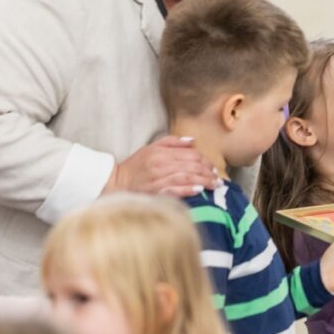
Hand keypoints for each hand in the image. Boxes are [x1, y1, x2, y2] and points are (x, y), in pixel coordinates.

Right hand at [104, 136, 218, 196]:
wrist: (115, 183)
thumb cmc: (135, 166)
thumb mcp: (151, 148)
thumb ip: (173, 142)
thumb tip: (193, 140)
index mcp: (161, 152)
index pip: (190, 154)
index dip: (204, 160)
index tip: (212, 167)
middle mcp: (160, 164)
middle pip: (191, 166)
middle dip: (208, 172)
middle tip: (217, 179)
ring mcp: (157, 179)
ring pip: (186, 177)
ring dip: (203, 180)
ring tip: (213, 185)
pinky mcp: (154, 192)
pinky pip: (174, 190)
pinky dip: (187, 190)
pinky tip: (198, 190)